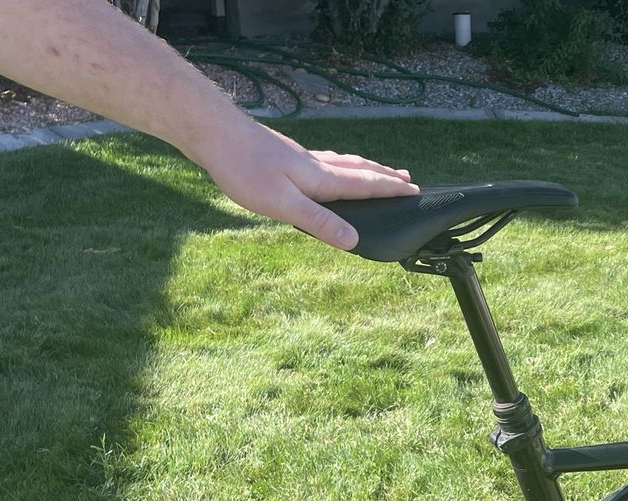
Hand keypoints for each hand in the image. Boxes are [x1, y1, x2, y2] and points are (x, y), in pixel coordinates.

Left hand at [193, 122, 418, 250]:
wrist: (212, 132)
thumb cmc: (244, 169)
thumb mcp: (283, 204)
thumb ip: (319, 222)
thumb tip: (354, 241)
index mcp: (320, 179)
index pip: (365, 184)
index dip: (390, 189)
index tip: (415, 191)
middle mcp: (315, 164)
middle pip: (358, 168)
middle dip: (383, 175)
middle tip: (406, 178)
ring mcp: (298, 157)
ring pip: (341, 162)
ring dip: (363, 168)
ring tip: (376, 171)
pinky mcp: (283, 155)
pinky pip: (323, 162)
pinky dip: (339, 166)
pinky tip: (326, 168)